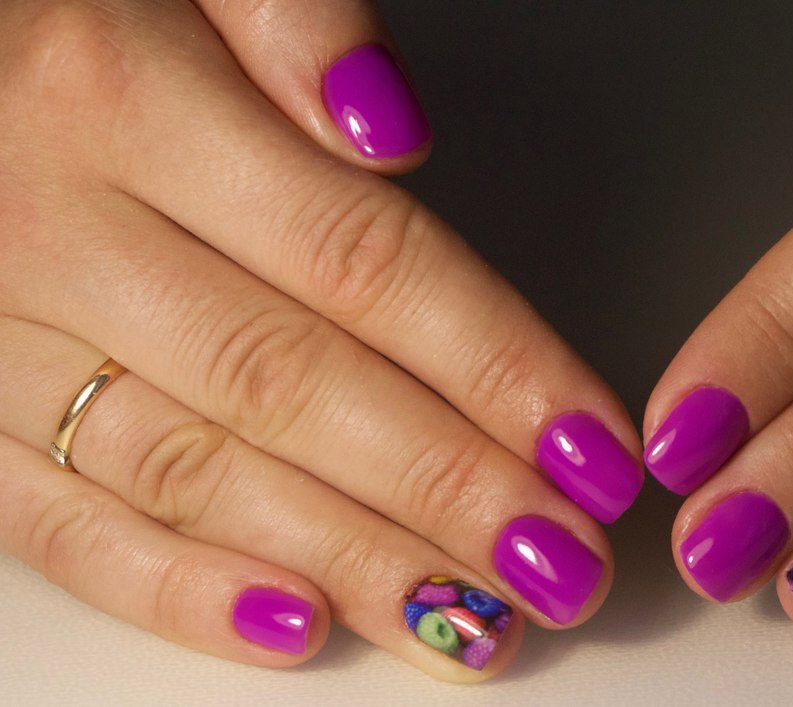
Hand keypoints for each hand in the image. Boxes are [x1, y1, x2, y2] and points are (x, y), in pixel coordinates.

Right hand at [0, 0, 644, 679]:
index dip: (494, 364)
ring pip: (194, 472)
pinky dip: (175, 588)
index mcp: (121, 97)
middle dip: (448, 490)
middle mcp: (53, 225)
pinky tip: (299, 628)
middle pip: (294, 384)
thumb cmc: (60, 13)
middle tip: (562, 566)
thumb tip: (387, 126)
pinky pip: (54, 523)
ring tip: (476, 619)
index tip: (591, 447)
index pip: (360, 259)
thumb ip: (289, 18)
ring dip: (352, 558)